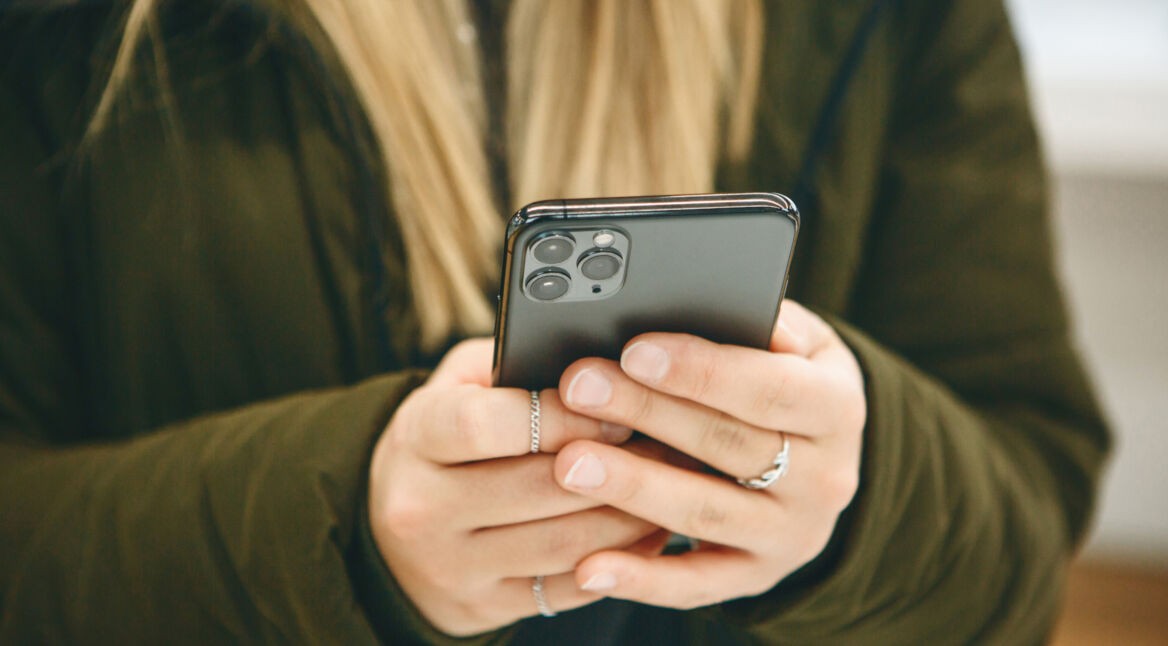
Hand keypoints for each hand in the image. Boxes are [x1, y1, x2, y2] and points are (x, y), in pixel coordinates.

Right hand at [367, 339, 669, 635]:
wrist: (395, 534)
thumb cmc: (449, 439)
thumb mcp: (459, 386)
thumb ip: (512, 364)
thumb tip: (596, 360)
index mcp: (417, 436)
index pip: (485, 424)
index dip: (559, 415)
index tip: (612, 409)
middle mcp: (422, 507)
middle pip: (536, 487)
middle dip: (614, 466)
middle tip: (666, 445)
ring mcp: (451, 565)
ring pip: (561, 544)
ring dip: (628, 516)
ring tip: (669, 486)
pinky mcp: (482, 606)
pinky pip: (566, 589)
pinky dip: (618, 562)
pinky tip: (649, 534)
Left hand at [551, 300, 865, 607]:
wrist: (821, 462)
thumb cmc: (786, 380)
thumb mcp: (797, 342)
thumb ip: (761, 321)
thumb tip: (704, 296)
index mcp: (838, 408)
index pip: (769, 387)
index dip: (701, 370)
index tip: (634, 350)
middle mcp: (826, 478)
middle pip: (727, 445)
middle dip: (647, 412)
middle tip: (578, 388)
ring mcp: (793, 535)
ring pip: (706, 511)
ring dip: (634, 488)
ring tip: (568, 464)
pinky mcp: (757, 576)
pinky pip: (697, 584)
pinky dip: (641, 580)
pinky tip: (588, 568)